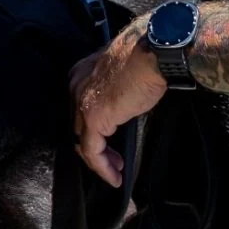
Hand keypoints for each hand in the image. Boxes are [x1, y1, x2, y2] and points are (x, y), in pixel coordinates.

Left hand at [71, 22, 166, 185]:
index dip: (92, 129)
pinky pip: (92, 151)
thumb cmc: (147, 58)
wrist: (153, 52)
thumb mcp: (124, 75)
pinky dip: (102, 167)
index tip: (109, 141)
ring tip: (114, 172)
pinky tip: (114, 176)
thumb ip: (115, 91)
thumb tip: (123, 106)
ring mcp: (81, 103)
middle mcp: (75, 87)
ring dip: (99, 161)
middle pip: (78, 126)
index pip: (80, 109)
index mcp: (81, 74)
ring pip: (82, 141)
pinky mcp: (93, 119)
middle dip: (95, 147)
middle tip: (113, 161)